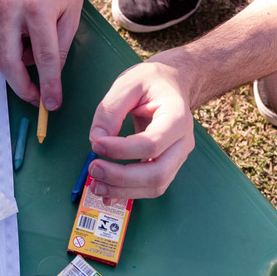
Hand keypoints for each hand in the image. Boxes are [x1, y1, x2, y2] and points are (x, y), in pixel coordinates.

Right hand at [0, 0, 83, 109]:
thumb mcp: (72, 17)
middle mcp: (10, 9)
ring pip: (5, 54)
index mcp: (37, 8)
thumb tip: (49, 80)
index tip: (51, 105)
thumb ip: (59, 49)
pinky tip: (27, 30)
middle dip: (22, 87)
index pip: (43, 57)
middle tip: (37, 99)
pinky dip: (16, 47)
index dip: (48, 85)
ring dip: (23, 60)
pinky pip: (1, 43)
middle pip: (8, 62)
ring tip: (40, 38)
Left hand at [85, 57, 195, 201]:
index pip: (152, 143)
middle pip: (158, 173)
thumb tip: (96, 139)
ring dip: (123, 191)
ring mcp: (178, 157)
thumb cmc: (151, 81)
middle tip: (93, 168)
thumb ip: (111, 109)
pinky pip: (150, 187)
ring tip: (95, 185)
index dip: (122, 150)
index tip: (95, 143)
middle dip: (122, 178)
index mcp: (177, 116)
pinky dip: (128, 193)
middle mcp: (183, 141)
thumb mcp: (128, 83)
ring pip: (156, 186)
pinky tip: (107, 194)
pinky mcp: (167, 165)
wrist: (171, 84)